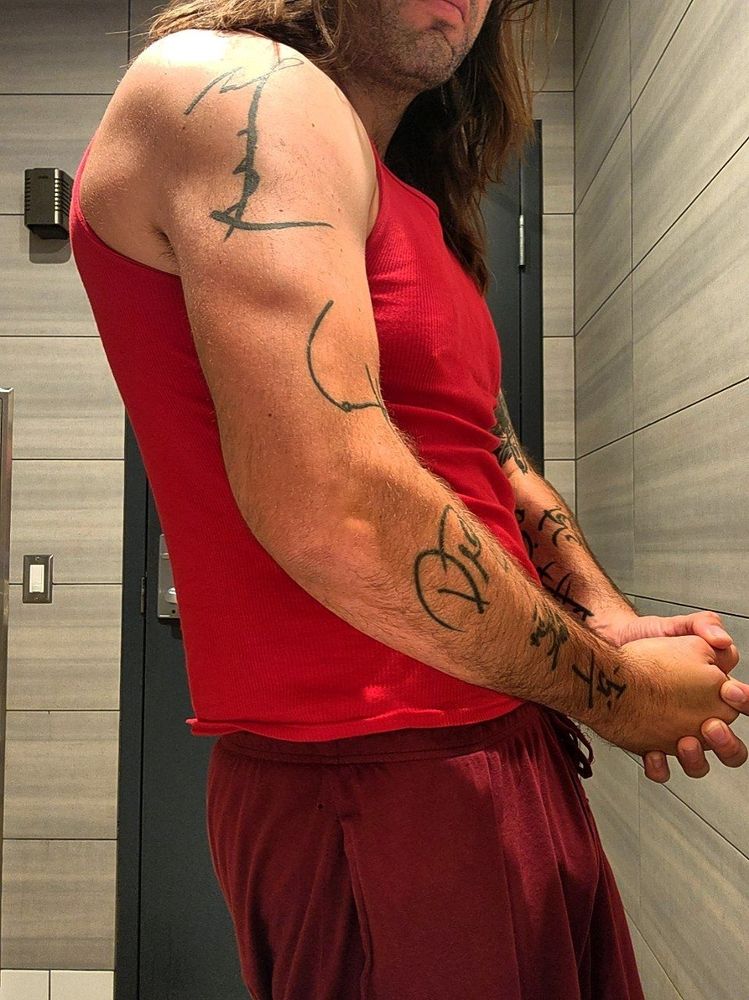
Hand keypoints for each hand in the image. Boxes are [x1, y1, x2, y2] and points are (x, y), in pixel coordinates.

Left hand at [601, 610, 747, 781]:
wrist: (609, 654)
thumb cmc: (645, 641)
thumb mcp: (676, 626)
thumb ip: (704, 625)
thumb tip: (722, 640)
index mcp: (712, 690)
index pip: (742, 704)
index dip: (743, 701)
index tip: (728, 690)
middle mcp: (698, 716)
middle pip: (730, 746)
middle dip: (727, 742)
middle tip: (710, 726)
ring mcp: (675, 733)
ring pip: (699, 764)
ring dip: (696, 760)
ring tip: (683, 743)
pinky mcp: (650, 743)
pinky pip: (661, 767)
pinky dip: (658, 766)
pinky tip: (651, 753)